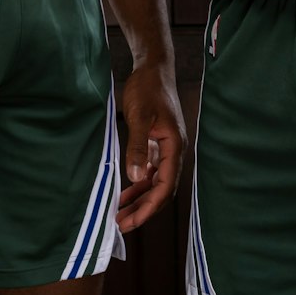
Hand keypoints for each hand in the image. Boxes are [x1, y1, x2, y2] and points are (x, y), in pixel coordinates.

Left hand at [116, 60, 186, 233]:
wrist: (153, 68)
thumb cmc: (148, 88)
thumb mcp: (140, 116)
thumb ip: (138, 146)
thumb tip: (135, 176)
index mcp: (175, 146)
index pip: (165, 186)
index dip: (148, 207)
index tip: (130, 221)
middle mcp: (174, 151)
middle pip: (161, 190)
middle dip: (143, 210)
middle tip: (121, 226)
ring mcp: (166, 149)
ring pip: (155, 183)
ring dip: (139, 200)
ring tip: (120, 215)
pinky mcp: (157, 145)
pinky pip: (149, 172)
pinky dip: (138, 185)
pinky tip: (124, 194)